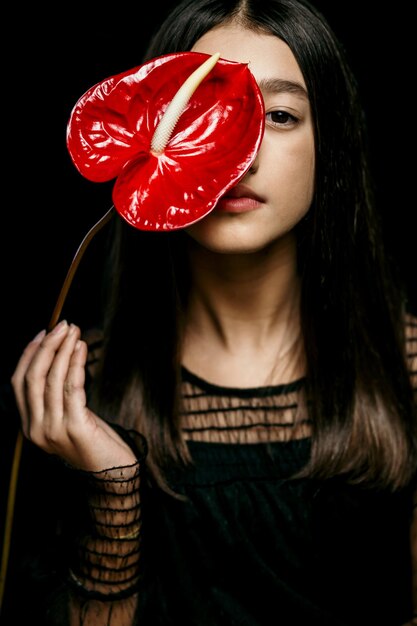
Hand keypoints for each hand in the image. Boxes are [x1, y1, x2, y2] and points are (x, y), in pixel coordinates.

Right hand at [11, 321, 136, 470]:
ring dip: (62, 351)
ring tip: (73, 332)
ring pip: (51, 380)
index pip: (19, 382)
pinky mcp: (75, 428)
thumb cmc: (94, 442)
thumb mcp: (68, 418)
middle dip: (46, 347)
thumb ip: (57, 397)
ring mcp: (54, 430)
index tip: (43, 332)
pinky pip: (72, 388)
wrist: (114, 476)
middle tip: (62, 326)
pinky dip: (75, 364)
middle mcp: (36, 429)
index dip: (29, 354)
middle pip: (32, 378)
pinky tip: (81, 348)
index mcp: (29, 426)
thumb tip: (57, 355)